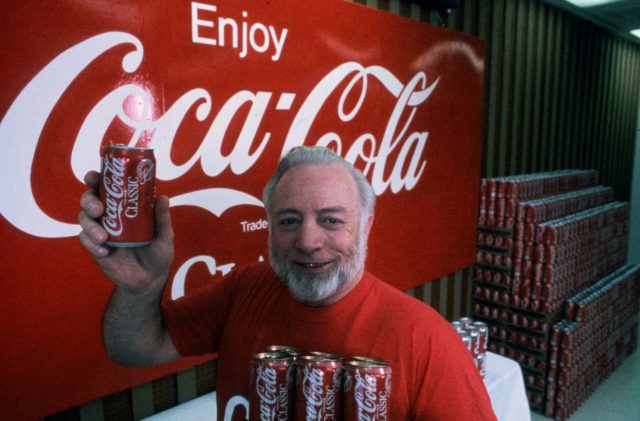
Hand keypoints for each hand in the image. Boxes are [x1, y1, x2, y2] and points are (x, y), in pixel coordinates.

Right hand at [78, 171, 173, 294]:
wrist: (150, 280)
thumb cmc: (158, 253)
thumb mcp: (164, 236)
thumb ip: (162, 219)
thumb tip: (162, 198)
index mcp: (124, 206)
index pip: (106, 187)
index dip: (96, 179)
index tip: (94, 177)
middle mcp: (110, 215)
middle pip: (89, 200)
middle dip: (89, 201)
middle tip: (99, 209)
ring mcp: (101, 231)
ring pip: (84, 219)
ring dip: (90, 226)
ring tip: (104, 237)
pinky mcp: (96, 248)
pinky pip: (86, 241)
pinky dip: (92, 244)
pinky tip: (104, 251)